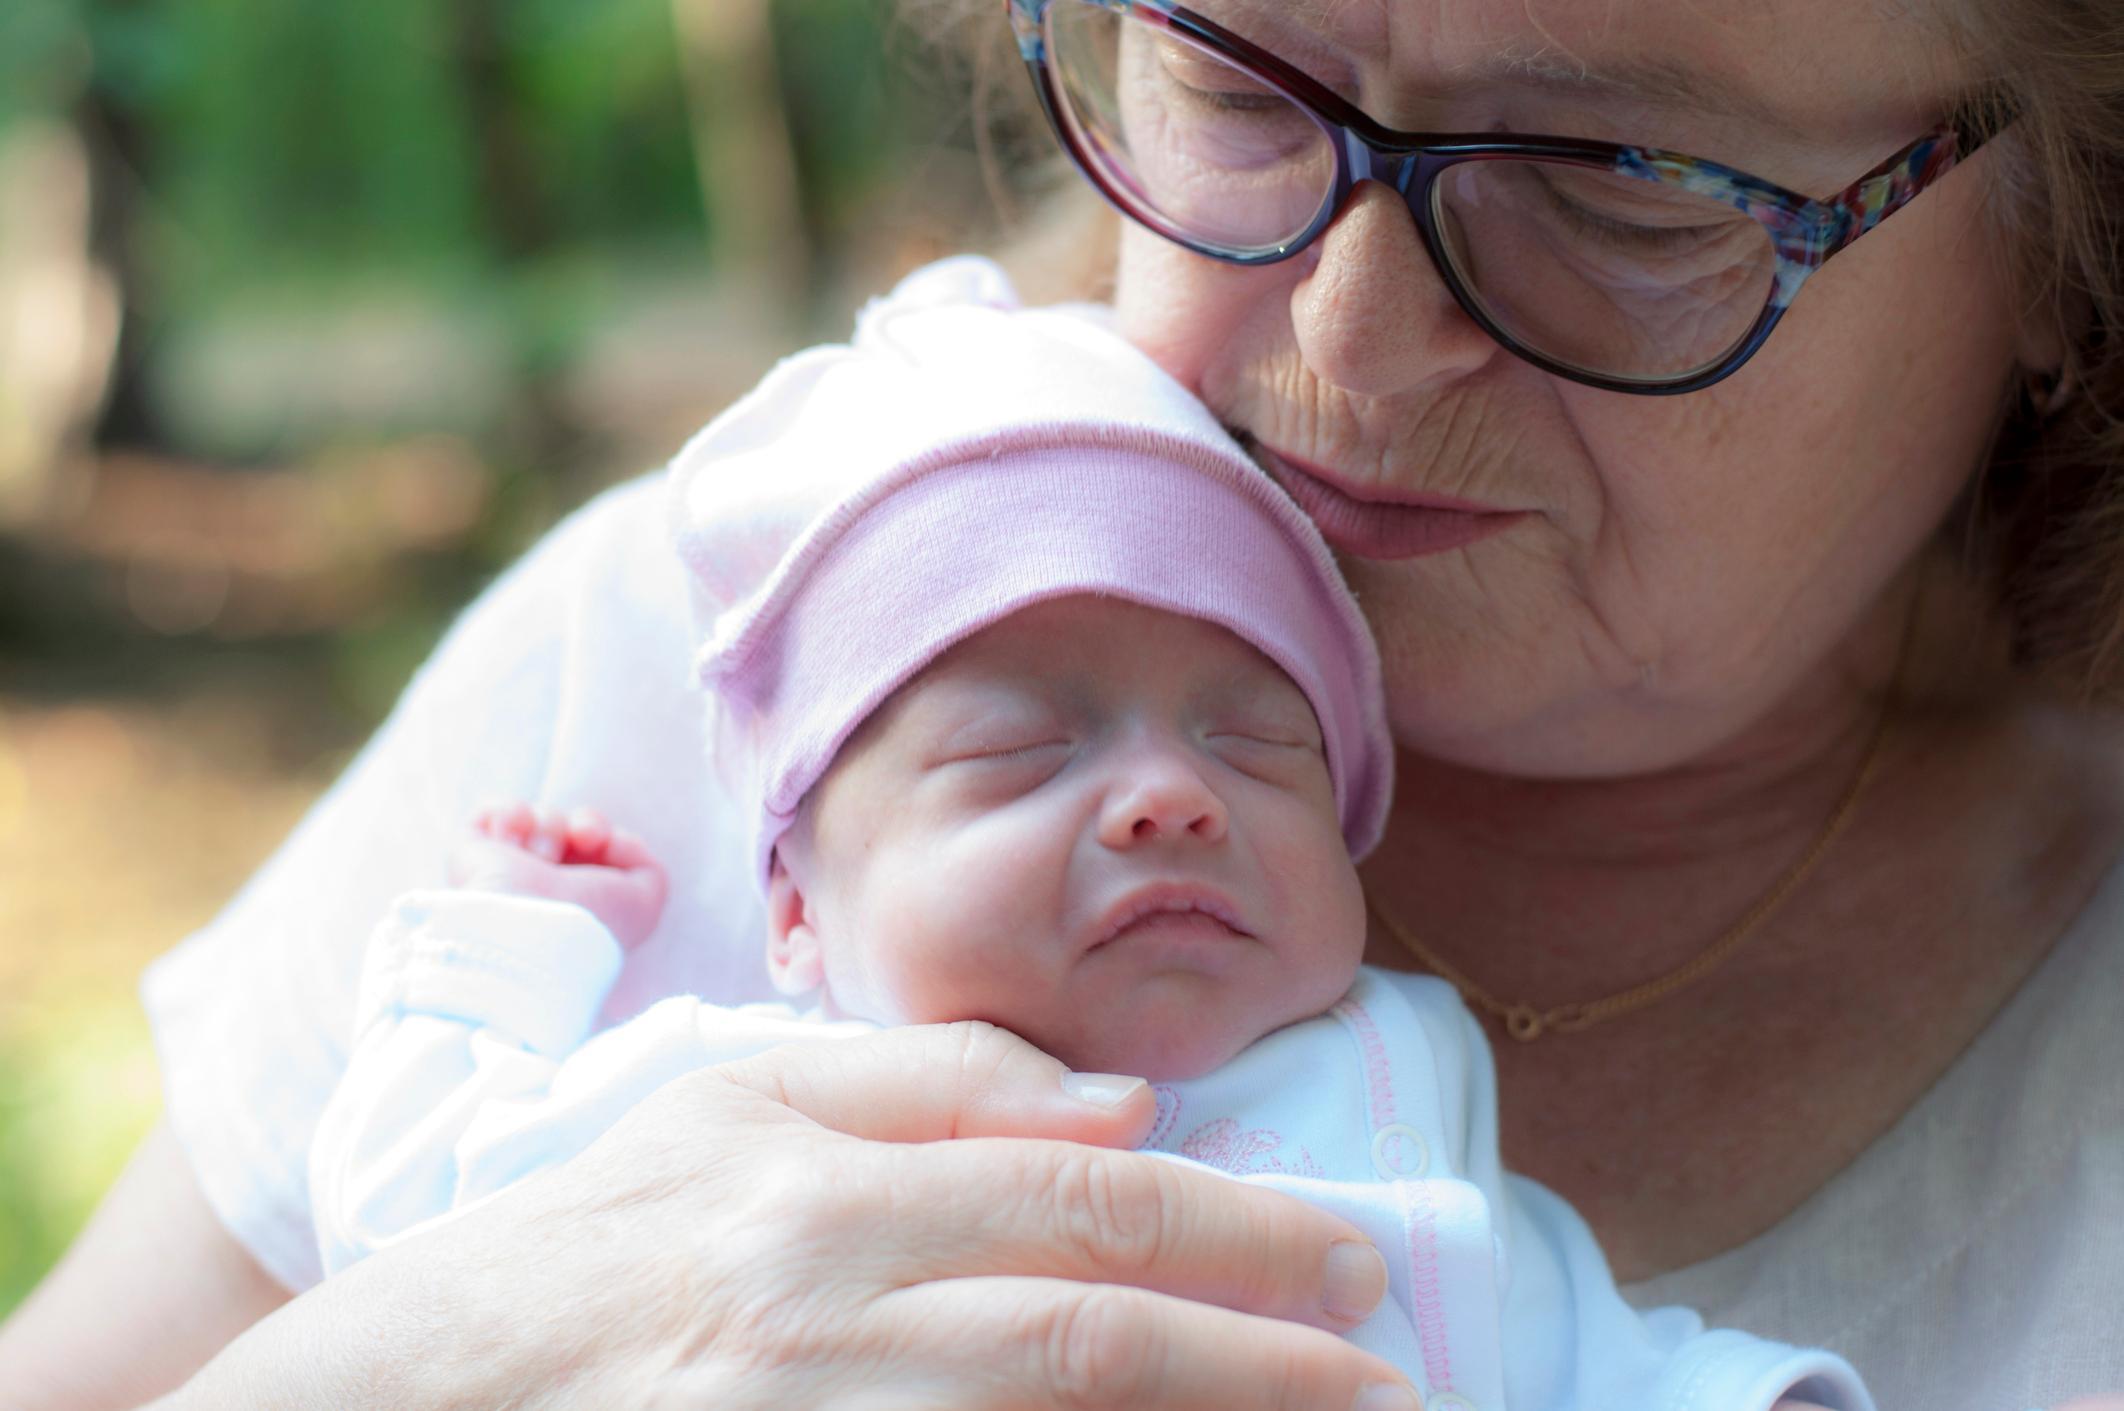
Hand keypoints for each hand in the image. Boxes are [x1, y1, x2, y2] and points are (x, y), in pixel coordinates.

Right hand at [171, 1022, 1413, 1409]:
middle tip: (1393, 1371)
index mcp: (819, 1186)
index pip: (1078, 1199)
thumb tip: (1121, 1106)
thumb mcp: (732, 1101)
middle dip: (1265, 1352)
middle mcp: (821, 1310)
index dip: (1235, 1229)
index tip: (1353, 1258)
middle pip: (1090, 1326)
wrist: (415, 1389)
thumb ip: (927, 1082)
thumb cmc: (589, 1231)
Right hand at [449, 802, 667, 947]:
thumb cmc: (589, 919)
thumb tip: (610, 842)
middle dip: (585, 823)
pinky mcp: (472, 857)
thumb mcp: (644, 901)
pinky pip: (492, 811)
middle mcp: (547, 886)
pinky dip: (509, 815)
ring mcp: (509, 871)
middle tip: (581, 837)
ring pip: (541, 816)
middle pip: (574, 824)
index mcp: (584, 900)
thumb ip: (646, 866)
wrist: (528, 928)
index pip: (600, 848)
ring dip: (548, 827)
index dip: (606, 834)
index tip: (606, 844)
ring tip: (539, 858)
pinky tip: (512, 838)